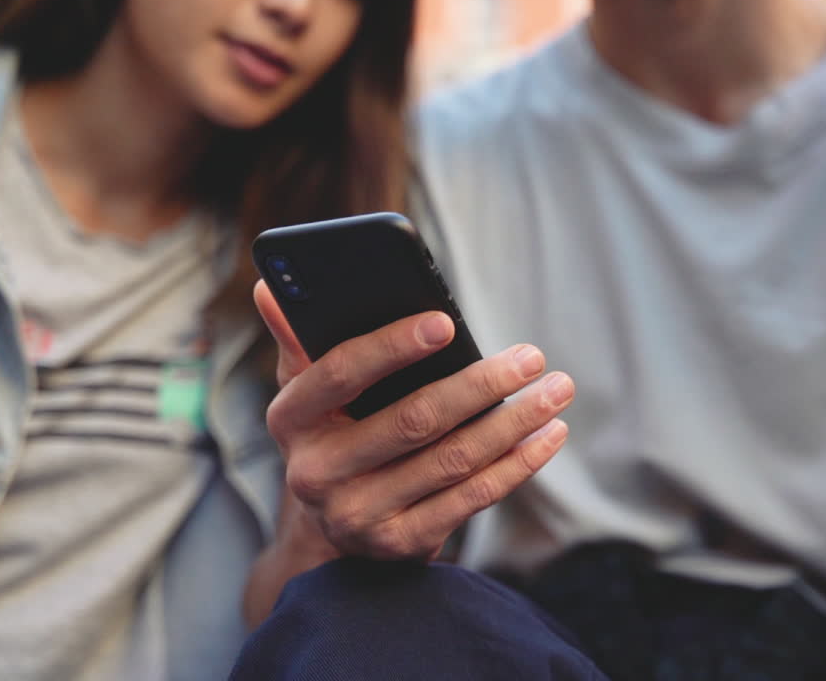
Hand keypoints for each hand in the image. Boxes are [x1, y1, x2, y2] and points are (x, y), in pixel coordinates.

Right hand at [253, 280, 573, 561]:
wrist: (332, 533)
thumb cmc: (333, 433)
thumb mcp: (307, 389)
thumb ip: (299, 336)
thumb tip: (269, 281)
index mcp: (289, 419)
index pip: (339, 373)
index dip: (392, 346)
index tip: (446, 322)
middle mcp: (316, 473)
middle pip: (412, 420)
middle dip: (481, 384)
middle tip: (532, 356)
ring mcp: (359, 514)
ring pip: (452, 460)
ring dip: (514, 422)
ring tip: (556, 389)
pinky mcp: (402, 544)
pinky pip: (472, 499)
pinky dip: (517, 464)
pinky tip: (548, 435)